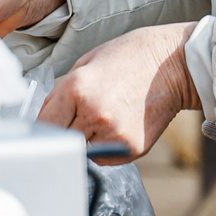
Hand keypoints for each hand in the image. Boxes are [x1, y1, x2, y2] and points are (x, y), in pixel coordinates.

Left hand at [37, 22, 199, 161]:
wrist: (173, 64)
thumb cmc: (128, 58)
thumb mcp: (85, 63)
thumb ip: (61, 93)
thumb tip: (44, 119)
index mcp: (77, 89)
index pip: (44, 123)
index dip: (42, 126)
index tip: (43, 128)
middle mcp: (94, 114)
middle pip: (62, 140)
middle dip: (64, 132)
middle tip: (75, 119)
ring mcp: (114, 134)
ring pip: (82, 151)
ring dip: (85, 140)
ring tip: (102, 116)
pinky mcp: (131, 148)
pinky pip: (104, 157)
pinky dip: (103, 147)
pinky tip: (117, 124)